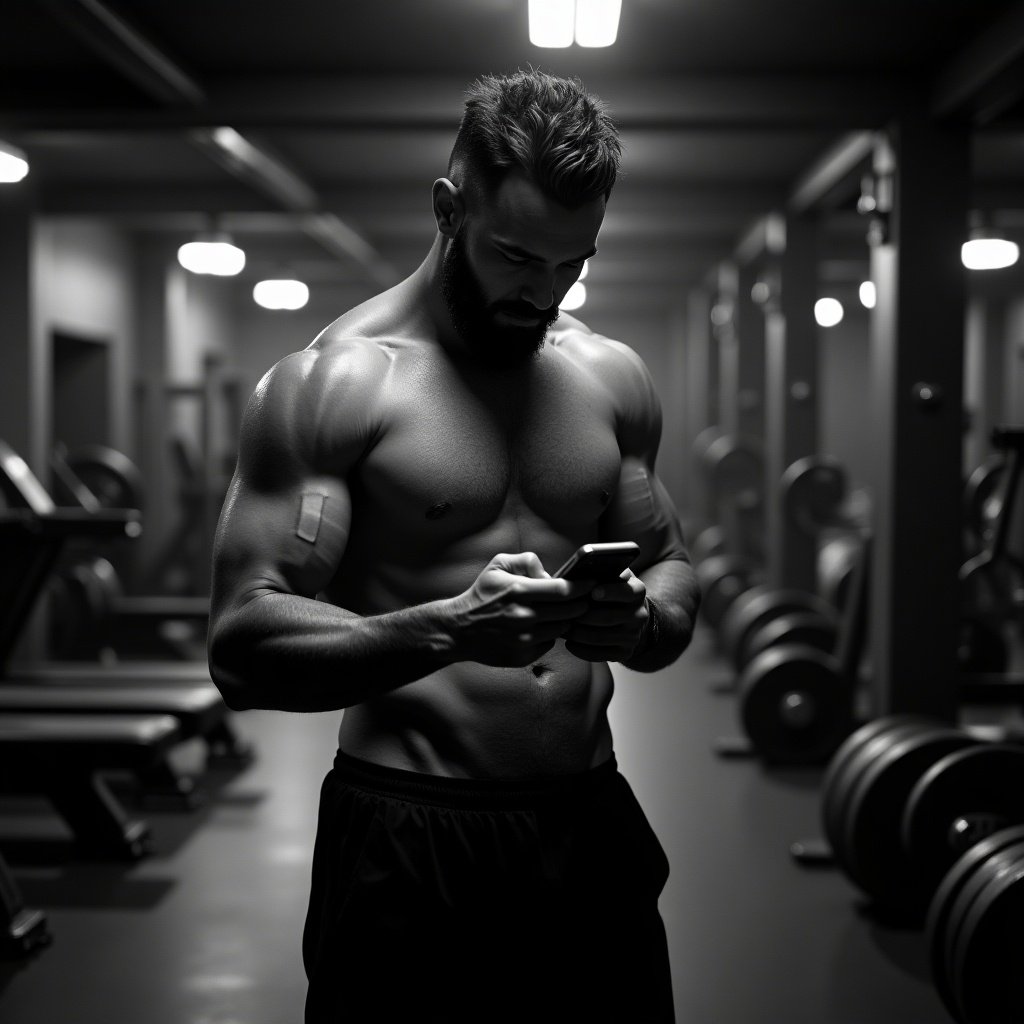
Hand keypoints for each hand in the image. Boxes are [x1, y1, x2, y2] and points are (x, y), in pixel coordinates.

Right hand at [448, 552, 592, 667]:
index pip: (564, 590)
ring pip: (563, 628)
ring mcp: (525, 639)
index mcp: (518, 591)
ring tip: (562, 612)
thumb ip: (527, 561)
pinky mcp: (524, 656)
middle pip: (570, 611)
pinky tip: (542, 627)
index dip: (583, 586)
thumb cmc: (481, 595)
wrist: (459, 630)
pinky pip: (550, 643)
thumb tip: (550, 573)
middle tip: (583, 598)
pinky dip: (550, 634)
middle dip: (580, 603)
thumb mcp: (498, 566)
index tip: (592, 583)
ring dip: (566, 619)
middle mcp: (524, 616)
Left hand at [563, 570, 647, 662]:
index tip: (593, 592)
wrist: (631, 616)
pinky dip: (580, 649)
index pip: (626, 592)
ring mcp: (633, 636)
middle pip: (607, 617)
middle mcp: (639, 614)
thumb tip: (582, 570)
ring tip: (561, 626)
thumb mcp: (613, 576)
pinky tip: (569, 642)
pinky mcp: (625, 652)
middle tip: (562, 612)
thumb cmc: (611, 590)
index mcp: (638, 591)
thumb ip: (603, 571)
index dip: (609, 592)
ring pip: (599, 637)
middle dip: (581, 615)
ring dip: (576, 633)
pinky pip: (599, 654)